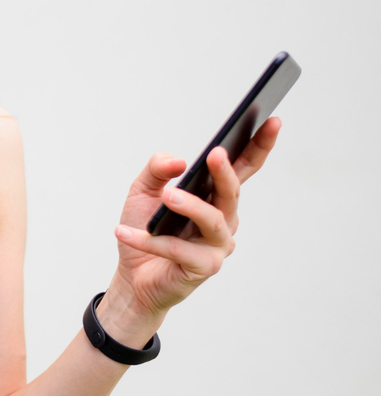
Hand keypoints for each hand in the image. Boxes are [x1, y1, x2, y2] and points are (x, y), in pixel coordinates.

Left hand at [106, 117, 281, 319]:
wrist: (132, 275)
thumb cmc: (145, 227)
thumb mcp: (143, 190)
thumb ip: (157, 169)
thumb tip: (179, 160)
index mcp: (215, 196)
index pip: (243, 167)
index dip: (259, 145)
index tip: (271, 120)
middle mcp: (224, 219)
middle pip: (231, 192)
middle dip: (225, 172)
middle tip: (215, 154)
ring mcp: (217, 245)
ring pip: (212, 220)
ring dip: (190, 206)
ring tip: (168, 196)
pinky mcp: (203, 268)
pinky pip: (177, 250)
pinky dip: (149, 240)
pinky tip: (124, 232)